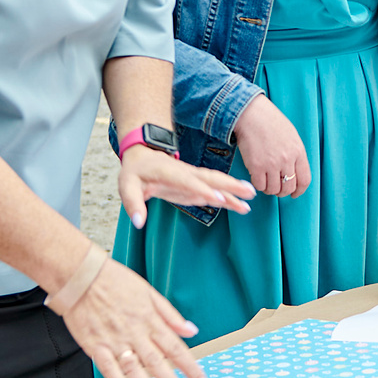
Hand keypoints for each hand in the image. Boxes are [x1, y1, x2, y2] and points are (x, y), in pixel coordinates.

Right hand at [53, 256, 206, 377]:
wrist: (80, 275)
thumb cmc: (114, 280)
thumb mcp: (148, 292)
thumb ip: (170, 314)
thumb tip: (191, 329)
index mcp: (149, 319)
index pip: (175, 347)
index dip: (190, 367)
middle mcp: (135, 332)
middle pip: (158, 362)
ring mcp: (114, 340)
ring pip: (134, 368)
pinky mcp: (95, 346)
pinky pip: (108, 369)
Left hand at [117, 144, 252, 226]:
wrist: (144, 156)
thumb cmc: (136, 171)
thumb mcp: (126, 185)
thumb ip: (133, 203)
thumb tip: (138, 222)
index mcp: (169, 172)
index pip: (188, 181)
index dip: (202, 190)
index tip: (218, 198)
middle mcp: (185, 174)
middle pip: (210, 178)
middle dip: (229, 185)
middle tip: (248, 192)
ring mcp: (192, 180)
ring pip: (216, 183)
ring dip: (234, 190)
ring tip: (251, 197)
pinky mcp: (195, 187)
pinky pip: (213, 191)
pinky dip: (228, 197)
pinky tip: (240, 205)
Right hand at [234, 94, 311, 196]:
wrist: (252, 114)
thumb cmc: (270, 122)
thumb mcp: (291, 136)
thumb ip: (295, 154)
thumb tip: (294, 172)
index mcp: (298, 152)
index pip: (304, 180)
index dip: (300, 190)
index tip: (295, 193)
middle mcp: (287, 160)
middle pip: (288, 187)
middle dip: (283, 192)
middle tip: (277, 188)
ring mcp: (271, 164)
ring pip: (273, 190)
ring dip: (269, 189)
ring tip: (266, 181)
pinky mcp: (256, 166)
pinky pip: (259, 186)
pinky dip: (258, 185)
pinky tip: (257, 177)